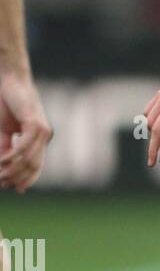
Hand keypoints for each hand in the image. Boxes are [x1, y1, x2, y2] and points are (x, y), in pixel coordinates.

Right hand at [0, 70, 51, 192]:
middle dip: (17, 177)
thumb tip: (5, 166)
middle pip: (33, 165)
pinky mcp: (35, 123)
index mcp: (40, 138)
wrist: (11, 81)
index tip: (13, 189)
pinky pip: (24, 146)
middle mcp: (45, 136)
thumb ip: (7, 147)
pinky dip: (12, 156)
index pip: (36, 165)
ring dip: (13, 169)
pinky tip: (1, 161)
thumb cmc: (8, 104)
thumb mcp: (6, 131)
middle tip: (1, 184)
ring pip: (29, 158)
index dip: (26, 179)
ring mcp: (42, 130)